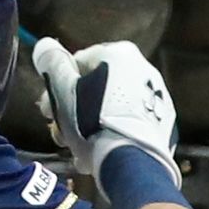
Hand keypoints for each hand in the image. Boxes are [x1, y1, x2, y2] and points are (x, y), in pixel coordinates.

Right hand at [32, 38, 180, 180]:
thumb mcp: (62, 91)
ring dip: (91, 127)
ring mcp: (156, 97)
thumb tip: (45, 46)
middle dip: (73, 112)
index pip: (76, 64)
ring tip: (80, 149)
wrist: (132, 162)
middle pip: (95, 88)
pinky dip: (114, 135)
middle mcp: (142, 68)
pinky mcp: (162, 123)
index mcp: (119, 54)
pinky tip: (100, 153)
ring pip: (111, 109)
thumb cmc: (93, 124)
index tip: (48, 111)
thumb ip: (52, 64)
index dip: (56, 89)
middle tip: (62, 133)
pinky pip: (130, 124)